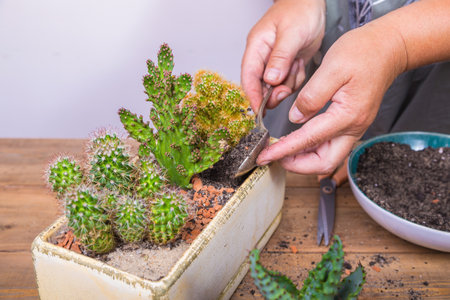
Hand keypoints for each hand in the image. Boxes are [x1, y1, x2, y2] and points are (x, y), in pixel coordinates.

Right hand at [241, 0, 325, 112]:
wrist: (312, 3)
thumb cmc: (299, 10)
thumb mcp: (291, 34)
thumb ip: (280, 58)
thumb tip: (270, 80)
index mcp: (257, 47)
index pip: (249, 76)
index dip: (252, 95)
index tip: (259, 110)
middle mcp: (263, 57)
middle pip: (261, 86)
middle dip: (274, 92)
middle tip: (285, 90)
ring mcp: (274, 62)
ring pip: (277, 87)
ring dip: (288, 84)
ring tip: (297, 66)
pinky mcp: (286, 65)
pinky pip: (289, 82)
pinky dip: (296, 79)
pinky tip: (300, 64)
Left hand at [256, 21, 406, 173]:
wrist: (389, 47)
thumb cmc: (363, 52)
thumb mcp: (332, 67)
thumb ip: (312, 96)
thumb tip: (294, 118)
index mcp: (347, 115)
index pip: (309, 140)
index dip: (284, 150)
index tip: (265, 155)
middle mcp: (353, 127)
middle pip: (323, 163)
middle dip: (296, 165)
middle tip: (273, 156)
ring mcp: (354, 127)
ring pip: (327, 157)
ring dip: (303, 158)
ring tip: (280, 150)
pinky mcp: (351, 123)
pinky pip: (330, 144)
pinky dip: (311, 147)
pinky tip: (297, 140)